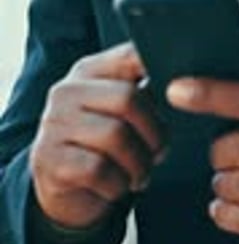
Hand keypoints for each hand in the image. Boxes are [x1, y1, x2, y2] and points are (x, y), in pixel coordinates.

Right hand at [30, 43, 165, 229]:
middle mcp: (67, 90)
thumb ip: (143, 91)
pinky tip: (117, 186)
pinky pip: (98, 169)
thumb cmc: (102, 144)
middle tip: (160, 152)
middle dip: (155, 132)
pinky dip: (117, 184)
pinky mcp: (49, 159)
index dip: (159, 71)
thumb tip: (185, 82)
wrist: (60, 188)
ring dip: (139, 164)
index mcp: (89, 70)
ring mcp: (54, 123)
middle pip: (128, 98)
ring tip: (141, 174)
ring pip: (115, 136)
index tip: (181, 93)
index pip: (130, 55)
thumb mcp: (118, 112)